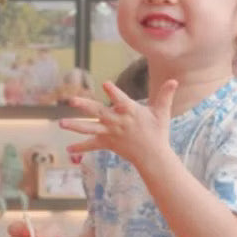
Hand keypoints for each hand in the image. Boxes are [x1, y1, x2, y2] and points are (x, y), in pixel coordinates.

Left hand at [60, 79, 177, 166]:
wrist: (152, 156)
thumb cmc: (157, 132)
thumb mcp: (162, 113)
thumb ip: (165, 95)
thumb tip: (175, 80)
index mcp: (130, 112)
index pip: (121, 100)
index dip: (113, 92)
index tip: (105, 84)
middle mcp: (118, 122)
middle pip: (98, 112)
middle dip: (84, 106)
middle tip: (72, 100)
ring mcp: (111, 133)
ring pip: (90, 129)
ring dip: (75, 126)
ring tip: (61, 123)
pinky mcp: (108, 143)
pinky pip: (92, 145)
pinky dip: (81, 147)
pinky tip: (68, 149)